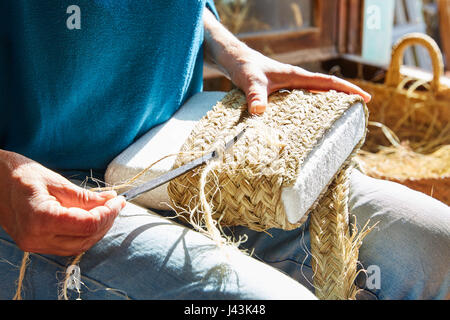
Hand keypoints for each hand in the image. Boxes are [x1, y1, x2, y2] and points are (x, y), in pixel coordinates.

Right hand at [0, 151, 125, 255]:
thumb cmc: (20, 174)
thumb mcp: (56, 181)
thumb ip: (85, 196)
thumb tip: (110, 200)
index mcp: (40, 219)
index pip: (87, 225)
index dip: (107, 214)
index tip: (118, 201)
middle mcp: (36, 238)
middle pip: (85, 239)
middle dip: (106, 222)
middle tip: (116, 204)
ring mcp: (34, 244)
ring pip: (78, 246)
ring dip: (97, 230)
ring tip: (107, 211)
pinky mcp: (34, 244)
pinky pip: (67, 245)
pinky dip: (84, 234)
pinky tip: (92, 219)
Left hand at [226, 47, 371, 113]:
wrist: (235, 61)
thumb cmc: (245, 68)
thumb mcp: (250, 81)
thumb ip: (254, 96)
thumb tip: (259, 111)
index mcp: (296, 76)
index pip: (328, 82)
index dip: (348, 90)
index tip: (366, 99)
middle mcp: (297, 80)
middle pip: (327, 89)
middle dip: (345, 98)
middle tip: (361, 114)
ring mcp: (291, 85)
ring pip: (317, 95)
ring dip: (330, 104)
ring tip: (342, 121)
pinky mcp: (283, 91)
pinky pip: (304, 100)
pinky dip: (313, 108)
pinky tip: (312, 121)